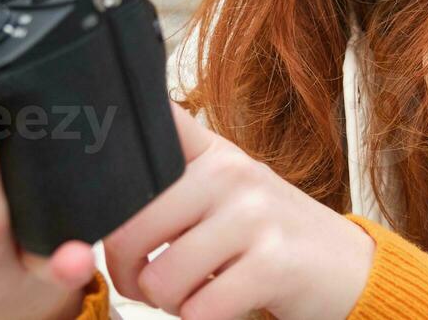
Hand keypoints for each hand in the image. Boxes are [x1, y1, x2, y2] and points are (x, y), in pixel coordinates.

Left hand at [102, 101, 377, 319]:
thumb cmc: (273, 236)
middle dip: (128, 273)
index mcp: (212, 152)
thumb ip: (175, 179)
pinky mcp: (273, 264)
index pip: (151, 126)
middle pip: (130, 228)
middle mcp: (231, 174)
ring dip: (169, 304)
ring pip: (161, 278)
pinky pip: (199, 309)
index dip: (107, 146)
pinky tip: (222, 305)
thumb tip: (104, 192)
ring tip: (194, 294)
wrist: (349, 268)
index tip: (79, 156)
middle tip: (146, 283)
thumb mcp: (229, 191)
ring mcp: (254, 216)